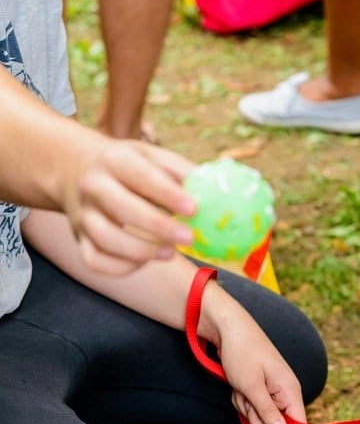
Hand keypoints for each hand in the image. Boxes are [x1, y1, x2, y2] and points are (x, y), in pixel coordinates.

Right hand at [63, 134, 197, 274]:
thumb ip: (182, 172)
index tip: (194, 209)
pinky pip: (95, 261)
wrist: (75, 169)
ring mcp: (83, 214)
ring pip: (105, 239)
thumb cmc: (128, 166)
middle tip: (189, 238)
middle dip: (158, 226)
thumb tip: (219, 191)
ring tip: (170, 253)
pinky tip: (144, 262)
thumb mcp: (151, 156)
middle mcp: (93, 185)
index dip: (167, 194)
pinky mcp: (79, 238)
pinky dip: (121, 267)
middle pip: (121, 207)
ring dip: (141, 251)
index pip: (140, 175)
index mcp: (115, 159)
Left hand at [202, 283, 305, 423]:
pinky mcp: (262, 390)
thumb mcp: (252, 387)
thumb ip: (267, 412)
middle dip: (256, 417)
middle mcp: (286, 393)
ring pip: (261, 416)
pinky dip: (242, 400)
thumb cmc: (242, 354)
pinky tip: (238, 386)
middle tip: (246, 397)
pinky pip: (253, 407)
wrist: (229, 329)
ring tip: (241, 387)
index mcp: (291, 391)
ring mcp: (274, 391)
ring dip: (246, 407)